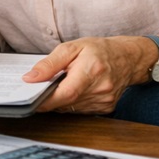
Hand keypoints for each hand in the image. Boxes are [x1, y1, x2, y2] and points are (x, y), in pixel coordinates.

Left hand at [26, 36, 151, 113]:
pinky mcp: (106, 108)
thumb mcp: (72, 48)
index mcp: (92, 70)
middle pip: (67, 102)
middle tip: (43, 88)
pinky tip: (75, 90)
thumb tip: (30, 78)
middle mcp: (101, 89)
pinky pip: (81, 110)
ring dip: (61, 100)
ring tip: (63, 84)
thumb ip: (50, 63)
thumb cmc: (99, 50)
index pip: (66, 93)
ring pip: (72, 108)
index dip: (47, 100)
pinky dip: (72, 103)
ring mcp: (105, 101)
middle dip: (51, 98)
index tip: (32, 100)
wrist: (127, 58)